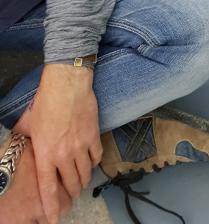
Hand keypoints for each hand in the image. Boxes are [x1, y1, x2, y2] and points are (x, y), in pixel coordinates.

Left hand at [14, 63, 100, 223]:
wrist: (68, 84)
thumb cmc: (46, 101)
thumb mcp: (29, 125)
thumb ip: (28, 141)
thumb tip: (27, 147)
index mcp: (45, 154)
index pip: (48, 189)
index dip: (51, 207)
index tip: (53, 219)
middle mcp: (63, 155)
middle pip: (71, 184)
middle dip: (71, 193)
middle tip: (71, 196)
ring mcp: (81, 146)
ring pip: (85, 173)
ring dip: (83, 180)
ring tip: (81, 182)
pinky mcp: (93, 135)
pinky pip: (96, 156)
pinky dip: (94, 163)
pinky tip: (91, 162)